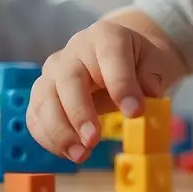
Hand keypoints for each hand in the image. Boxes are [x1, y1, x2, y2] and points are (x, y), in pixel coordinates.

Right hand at [27, 21, 179, 162]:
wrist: (118, 56)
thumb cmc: (138, 61)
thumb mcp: (156, 61)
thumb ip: (152, 75)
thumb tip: (149, 93)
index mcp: (105, 36)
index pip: (110, 55)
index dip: (121, 84)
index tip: (136, 113)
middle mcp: (74, 51)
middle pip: (68, 79)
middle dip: (79, 112)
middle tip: (94, 140)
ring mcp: (54, 71)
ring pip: (45, 98)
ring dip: (59, 131)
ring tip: (80, 155)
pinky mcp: (42, 92)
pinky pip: (36, 115)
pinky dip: (47, 137)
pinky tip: (67, 153)